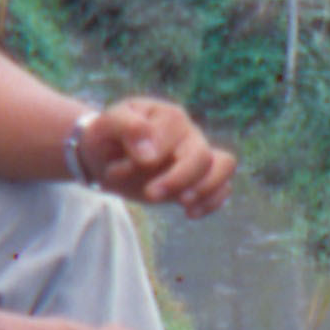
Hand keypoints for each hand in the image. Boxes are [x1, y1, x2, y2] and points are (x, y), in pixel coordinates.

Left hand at [76, 97, 236, 217]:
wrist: (106, 154)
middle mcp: (188, 133)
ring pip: (223, 166)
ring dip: (203, 189)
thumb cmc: (107, 136)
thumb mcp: (106, 124)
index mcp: (166, 116)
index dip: (153, 151)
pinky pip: (223, 187)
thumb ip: (127, 128)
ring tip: (182, 204)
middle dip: (178, 179)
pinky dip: (212, 202)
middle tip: (150, 194)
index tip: (120, 169)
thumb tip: (149, 154)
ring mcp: (197, 154)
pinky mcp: (199, 178)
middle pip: (201, 155)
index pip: (174, 130)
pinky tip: (190, 214)